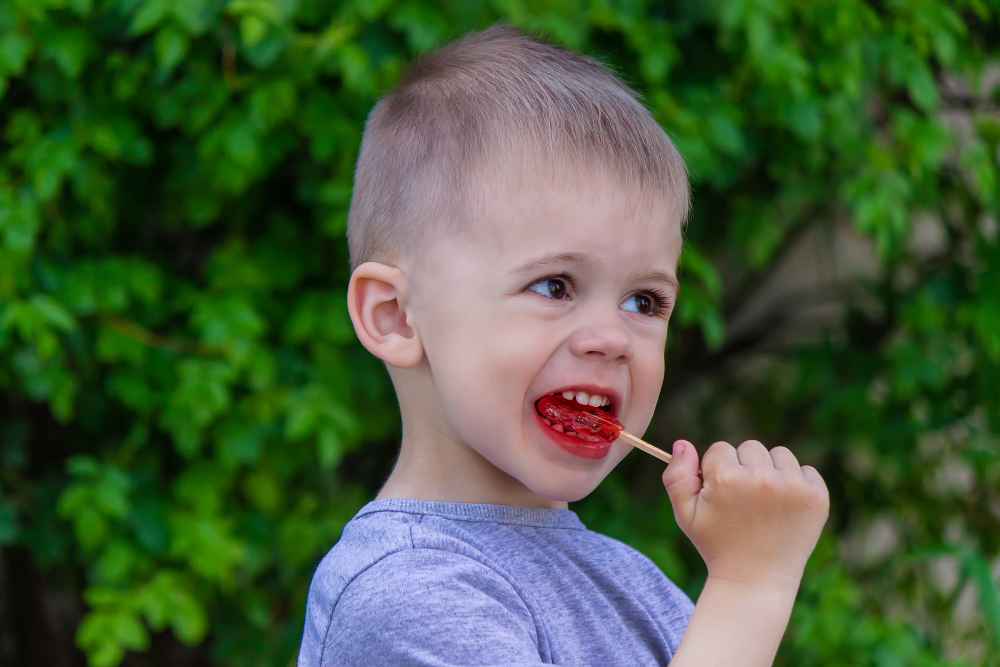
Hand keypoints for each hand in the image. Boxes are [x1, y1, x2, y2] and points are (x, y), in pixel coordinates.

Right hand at [662, 440, 828, 592]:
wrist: (755, 582)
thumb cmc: (717, 545)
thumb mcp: (685, 514)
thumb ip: (676, 476)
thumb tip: (682, 443)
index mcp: (727, 478)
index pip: (720, 449)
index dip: (717, 472)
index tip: (722, 497)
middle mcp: (761, 478)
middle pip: (750, 448)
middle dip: (744, 468)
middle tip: (744, 502)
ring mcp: (793, 487)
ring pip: (779, 454)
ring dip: (771, 471)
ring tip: (764, 504)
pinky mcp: (816, 497)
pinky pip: (806, 470)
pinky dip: (797, 484)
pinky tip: (786, 508)